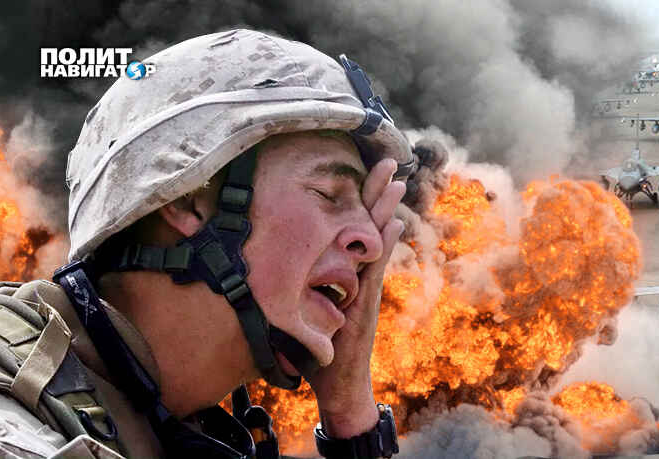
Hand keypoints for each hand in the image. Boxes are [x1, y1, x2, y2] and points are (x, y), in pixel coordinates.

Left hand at [307, 158, 406, 437]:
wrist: (338, 384)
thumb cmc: (317, 353)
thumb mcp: (300, 315)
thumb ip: (293, 292)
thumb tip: (263, 272)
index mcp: (344, 273)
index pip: (351, 228)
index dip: (357, 199)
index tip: (359, 168)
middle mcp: (359, 275)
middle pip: (369, 224)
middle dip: (377, 191)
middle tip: (385, 159)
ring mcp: (366, 286)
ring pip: (377, 239)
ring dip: (387, 208)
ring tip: (396, 180)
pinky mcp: (366, 300)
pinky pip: (376, 265)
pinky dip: (385, 243)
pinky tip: (393, 222)